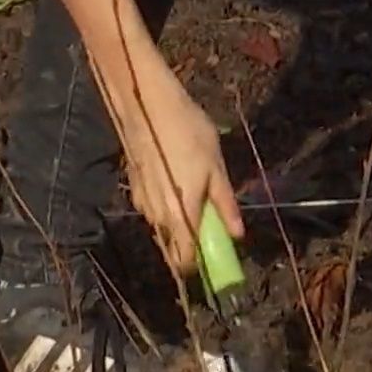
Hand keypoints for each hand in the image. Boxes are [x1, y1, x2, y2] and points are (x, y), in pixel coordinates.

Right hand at [113, 59, 243, 272]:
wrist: (147, 105)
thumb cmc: (188, 133)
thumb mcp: (216, 168)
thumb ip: (225, 204)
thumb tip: (237, 234)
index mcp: (182, 214)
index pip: (184, 260)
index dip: (198, 266)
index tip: (212, 260)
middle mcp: (159, 215)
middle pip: (172, 246)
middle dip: (190, 243)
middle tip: (208, 223)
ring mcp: (143, 202)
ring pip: (162, 226)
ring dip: (177, 222)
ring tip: (193, 194)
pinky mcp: (134, 187)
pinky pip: (152, 209)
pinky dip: (165, 206)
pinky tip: (175, 181)